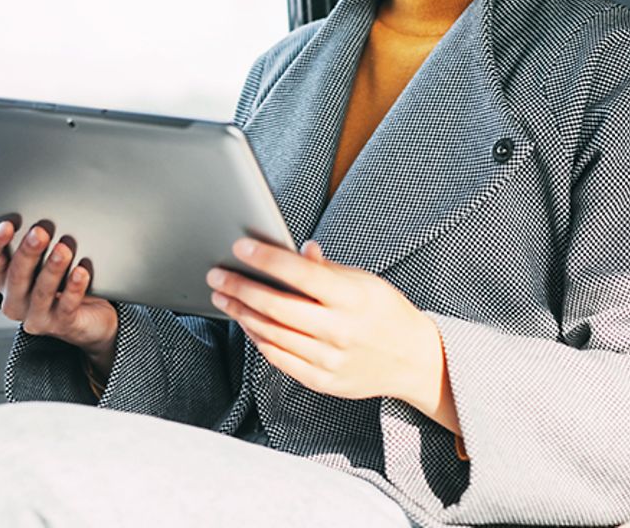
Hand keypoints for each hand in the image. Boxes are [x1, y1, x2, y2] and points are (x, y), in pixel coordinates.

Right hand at [0, 221, 118, 373]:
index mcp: (5, 276)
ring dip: (52, 268)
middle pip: (15, 274)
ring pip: (41, 291)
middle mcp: (15, 298)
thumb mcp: (45, 258)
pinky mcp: (61, 325)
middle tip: (40, 232)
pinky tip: (81, 273)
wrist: (91, 317)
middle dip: (28, 252)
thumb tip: (43, 217)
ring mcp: (36, 315)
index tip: (8, 224)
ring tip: (63, 249)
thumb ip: (39, 241)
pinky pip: (66, 306)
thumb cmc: (63, 281)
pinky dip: (73, 288)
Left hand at [207, 238, 457, 431]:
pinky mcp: (323, 381)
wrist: (412, 360)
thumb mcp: (363, 281)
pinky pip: (279, 358)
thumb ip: (326, 269)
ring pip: (272, 334)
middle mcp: (340, 331)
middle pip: (276, 307)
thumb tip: (297, 249)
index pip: (300, 274)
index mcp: (352, 298)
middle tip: (217, 275)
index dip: (266, 259)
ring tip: (224, 297)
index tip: (239, 247)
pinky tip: (246, 323)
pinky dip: (258, 338)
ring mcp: (330, 360)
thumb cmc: (384, 311)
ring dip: (241, 313)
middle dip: (240, 288)